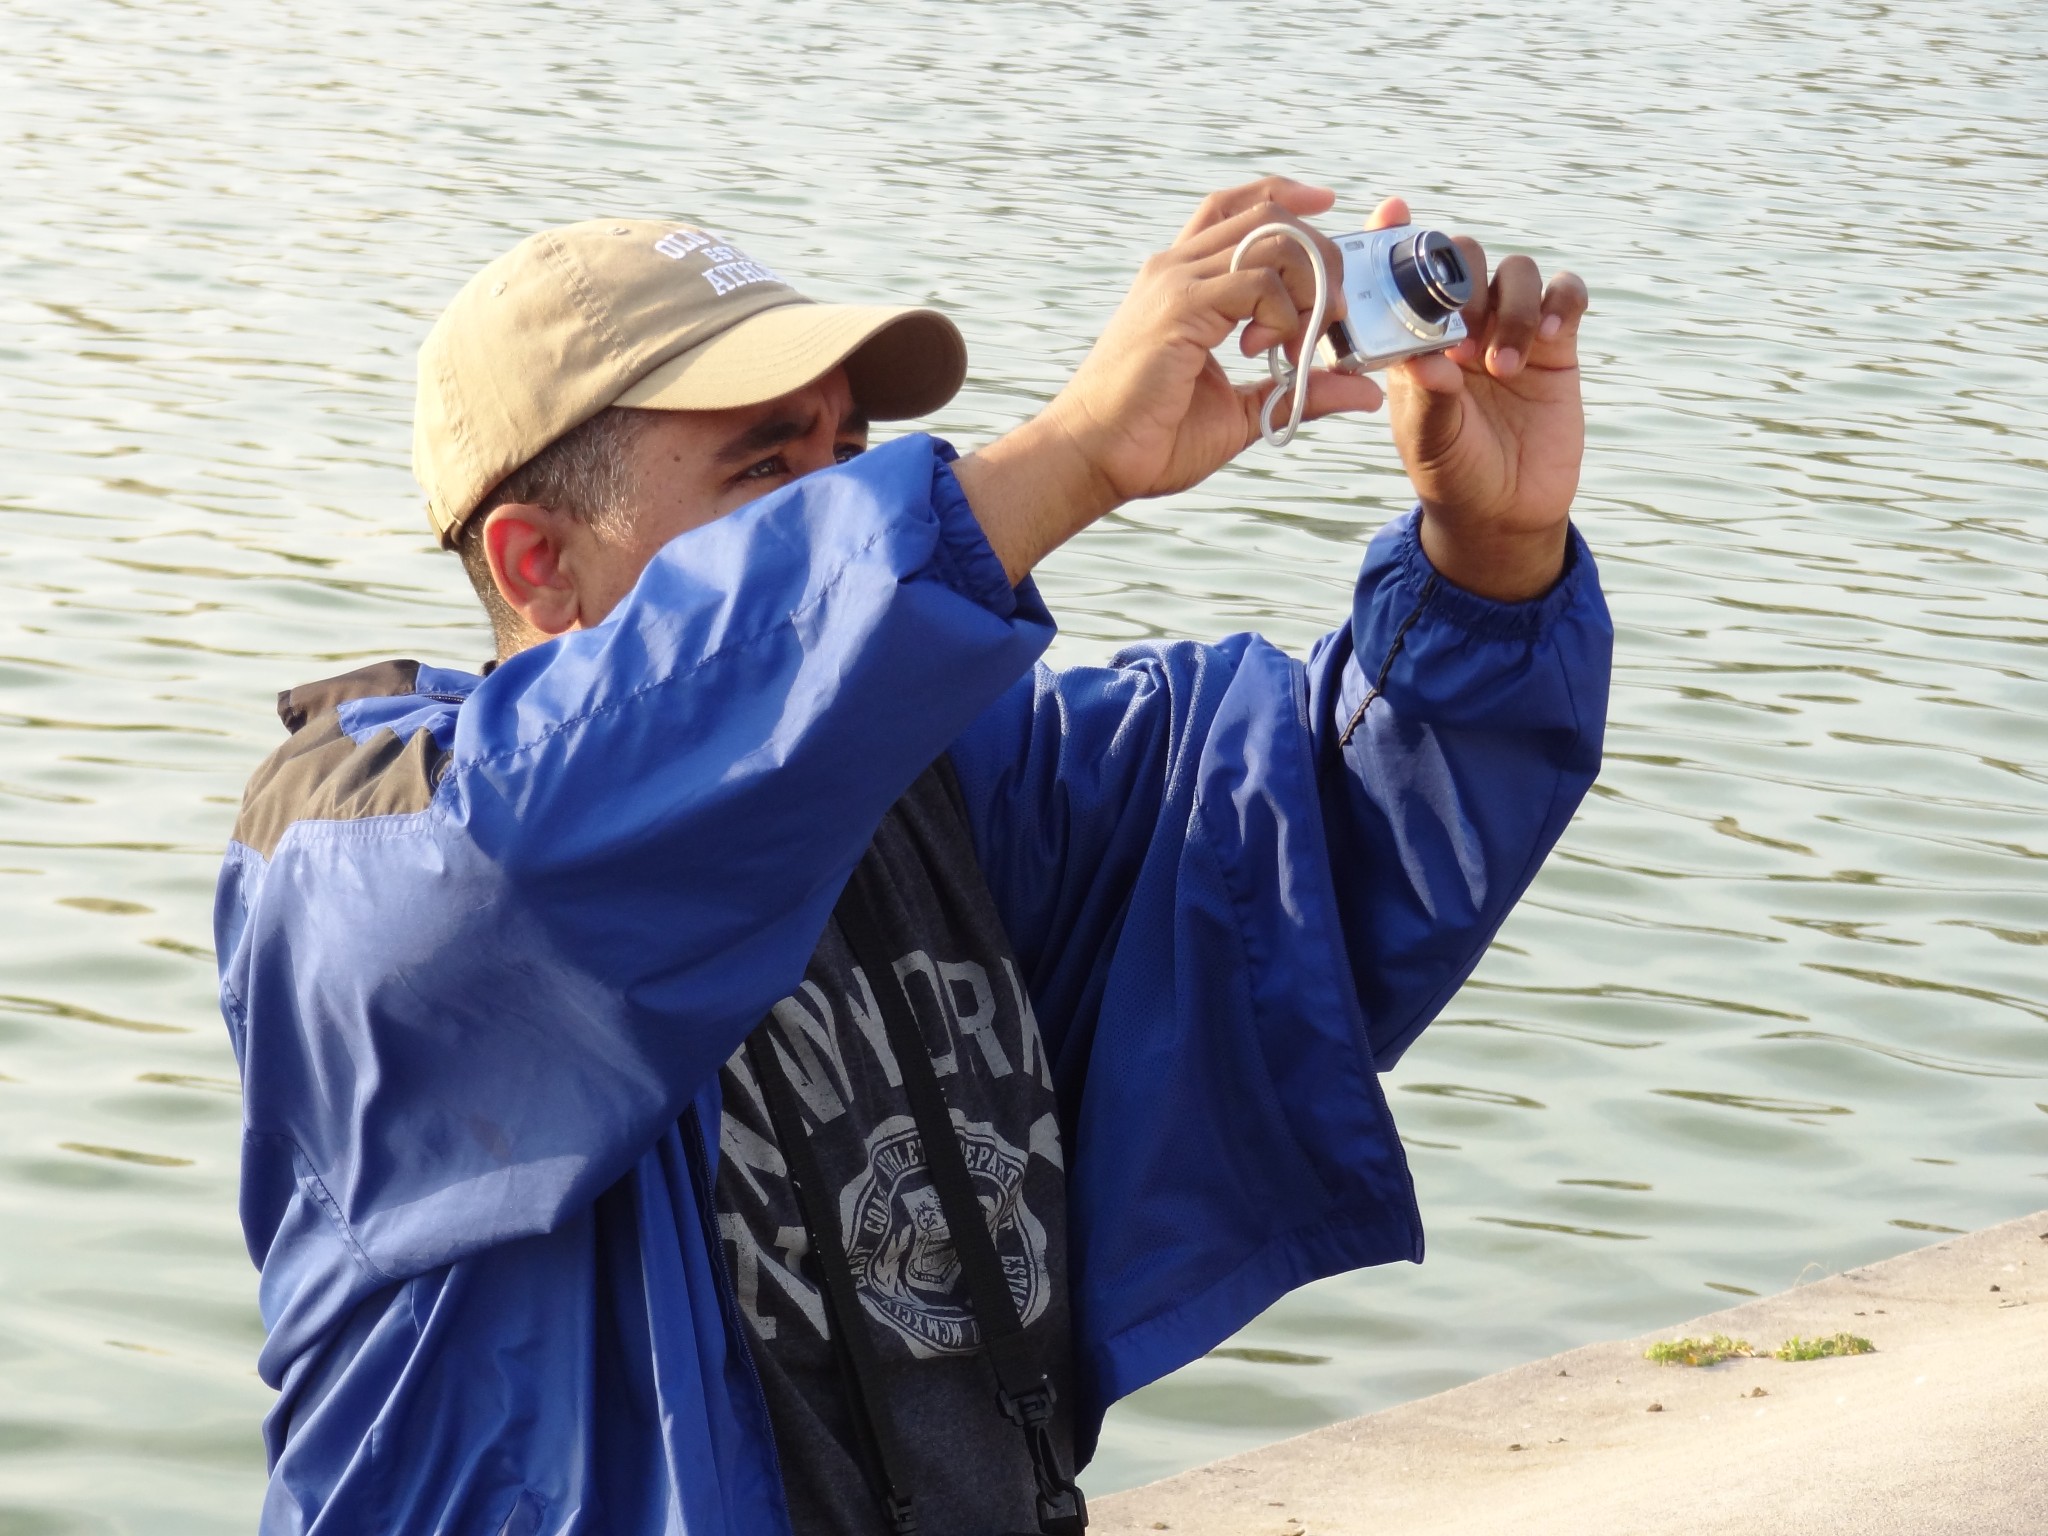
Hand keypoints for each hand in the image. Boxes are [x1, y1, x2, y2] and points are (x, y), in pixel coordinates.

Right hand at [1043, 176, 1384, 508]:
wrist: (1090, 458)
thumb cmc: (1150, 440)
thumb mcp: (1244, 412)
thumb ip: (1301, 392)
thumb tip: (1364, 390)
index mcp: (1183, 281)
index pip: (1238, 209)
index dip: (1287, 195)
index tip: (1327, 205)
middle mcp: (1177, 268)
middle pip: (1269, 213)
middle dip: (1321, 255)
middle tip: (1328, 316)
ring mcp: (1176, 282)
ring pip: (1272, 236)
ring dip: (1309, 285)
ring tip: (1299, 340)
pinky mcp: (1179, 307)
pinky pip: (1257, 281)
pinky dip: (1283, 313)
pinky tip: (1267, 350)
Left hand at [1374, 197, 1590, 601]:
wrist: (1505, 513)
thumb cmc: (1453, 475)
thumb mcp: (1430, 442)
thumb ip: (1428, 398)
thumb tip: (1429, 359)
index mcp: (1414, 338)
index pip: (1402, 273)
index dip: (1397, 237)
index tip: (1394, 211)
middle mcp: (1460, 323)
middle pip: (1464, 257)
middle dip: (1464, 278)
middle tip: (1463, 331)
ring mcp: (1509, 328)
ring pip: (1516, 271)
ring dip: (1511, 306)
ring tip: (1501, 367)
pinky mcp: (1556, 343)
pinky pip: (1565, 295)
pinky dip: (1559, 301)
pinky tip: (1549, 334)